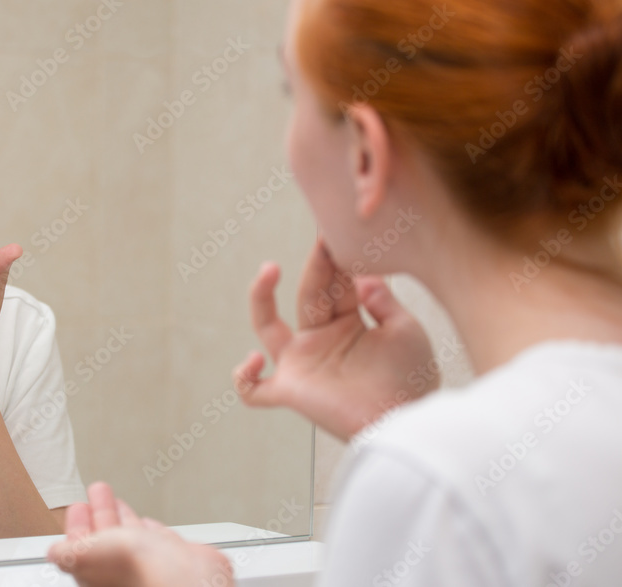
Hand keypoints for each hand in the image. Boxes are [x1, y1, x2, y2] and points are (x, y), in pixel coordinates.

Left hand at [47, 483, 232, 586]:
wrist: (186, 576)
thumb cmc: (138, 571)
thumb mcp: (86, 555)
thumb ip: (68, 552)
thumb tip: (54, 553)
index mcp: (98, 571)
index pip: (83, 548)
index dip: (78, 526)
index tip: (78, 507)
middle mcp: (123, 570)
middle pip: (106, 538)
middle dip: (100, 514)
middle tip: (96, 493)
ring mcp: (150, 563)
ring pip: (130, 537)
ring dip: (121, 517)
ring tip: (114, 499)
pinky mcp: (174, 557)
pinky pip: (156, 540)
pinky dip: (148, 529)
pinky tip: (146, 524)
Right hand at [234, 238, 435, 441]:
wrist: (409, 422)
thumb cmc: (411, 381)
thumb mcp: (405, 330)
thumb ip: (383, 300)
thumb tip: (363, 276)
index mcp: (346, 324)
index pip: (334, 285)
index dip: (335, 261)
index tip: (337, 235)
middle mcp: (319, 340)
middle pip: (308, 295)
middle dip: (317, 267)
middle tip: (325, 240)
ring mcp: (301, 365)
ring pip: (266, 326)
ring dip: (261, 296)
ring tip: (269, 269)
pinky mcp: (291, 392)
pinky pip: (253, 391)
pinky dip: (245, 378)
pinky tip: (256, 360)